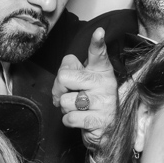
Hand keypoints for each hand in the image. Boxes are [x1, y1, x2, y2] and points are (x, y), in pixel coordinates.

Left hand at [53, 29, 117, 153]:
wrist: (105, 130)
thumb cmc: (90, 101)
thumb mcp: (82, 82)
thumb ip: (70, 71)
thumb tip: (63, 74)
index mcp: (100, 71)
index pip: (98, 54)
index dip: (97, 42)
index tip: (99, 32)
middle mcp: (105, 84)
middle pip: (64, 77)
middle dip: (58, 90)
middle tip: (68, 95)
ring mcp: (104, 103)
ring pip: (65, 101)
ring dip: (66, 109)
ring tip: (78, 109)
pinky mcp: (99, 121)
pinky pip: (69, 118)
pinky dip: (69, 121)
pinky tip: (81, 120)